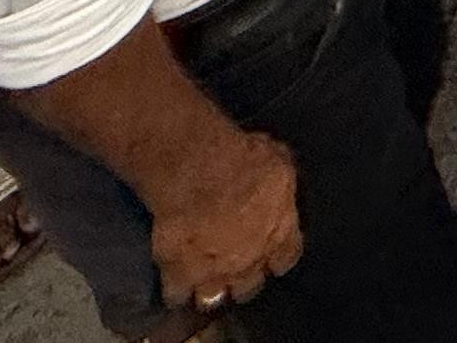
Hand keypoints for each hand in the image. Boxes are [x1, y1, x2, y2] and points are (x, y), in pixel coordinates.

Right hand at [152, 125, 305, 315]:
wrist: (199, 171)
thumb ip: (279, 186)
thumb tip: (276, 184)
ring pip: (212, 298)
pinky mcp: (179, 276)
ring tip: (199, 284)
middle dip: (241, 281)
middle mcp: (250, 262)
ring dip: (207, 291)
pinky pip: (175, 295)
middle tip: (231, 269)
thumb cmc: (243, 158)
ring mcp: (214, 274)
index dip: (276, 257)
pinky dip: (172, 290)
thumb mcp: (278, 163)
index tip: (268, 254)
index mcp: (278, 235)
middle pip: (249, 287)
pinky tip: (169, 283)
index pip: (286, 258)